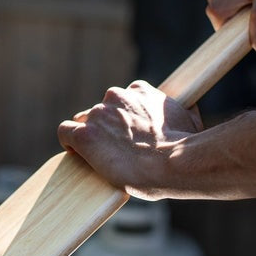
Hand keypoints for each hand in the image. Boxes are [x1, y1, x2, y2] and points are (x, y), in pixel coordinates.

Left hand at [57, 82, 202, 198]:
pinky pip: (66, 132)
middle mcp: (116, 97)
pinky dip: (69, 142)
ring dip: (90, 137)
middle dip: (105, 128)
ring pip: (83, 122)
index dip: (121, 118)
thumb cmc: (186, 148)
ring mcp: (98, 115)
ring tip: (100, 157)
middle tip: (114, 149)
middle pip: (100, 111)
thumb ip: (180, 112)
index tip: (126, 133)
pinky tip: (75, 153)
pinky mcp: (84, 135)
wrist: (175, 164)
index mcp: (140, 91)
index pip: (122, 99)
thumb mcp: (189, 120)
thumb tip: (187, 111)